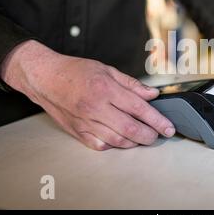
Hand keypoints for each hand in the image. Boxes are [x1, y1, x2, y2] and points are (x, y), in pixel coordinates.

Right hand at [0, 40, 174, 149]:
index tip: (168, 127)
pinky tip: (120, 139)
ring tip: (142, 137)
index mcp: (105, 89)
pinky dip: (114, 145)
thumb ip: (131, 84)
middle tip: (158, 135)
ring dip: (134, 142)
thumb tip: (152, 94)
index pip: (139, 108)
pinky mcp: (77, 131)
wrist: (45, 78)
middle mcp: (96, 107)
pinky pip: (100, 145)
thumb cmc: (75, 71)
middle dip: (149, 135)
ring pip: (117, 140)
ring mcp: (85, 122)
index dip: (157, 120)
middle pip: (130, 129)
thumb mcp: (106, 69)